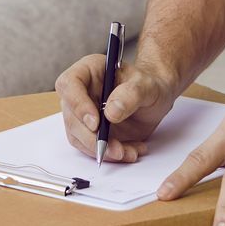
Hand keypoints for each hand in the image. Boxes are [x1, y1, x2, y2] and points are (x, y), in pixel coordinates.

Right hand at [54, 53, 178, 163]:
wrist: (155, 100)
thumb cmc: (148, 86)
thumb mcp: (146, 86)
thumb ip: (131, 94)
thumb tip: (111, 112)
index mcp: (89, 70)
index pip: (69, 84)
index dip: (78, 104)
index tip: (96, 123)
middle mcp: (80, 92)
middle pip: (71, 116)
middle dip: (92, 138)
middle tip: (115, 149)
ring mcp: (82, 113)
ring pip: (78, 136)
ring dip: (101, 150)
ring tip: (128, 152)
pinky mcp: (89, 132)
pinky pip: (90, 148)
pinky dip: (109, 155)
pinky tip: (129, 151)